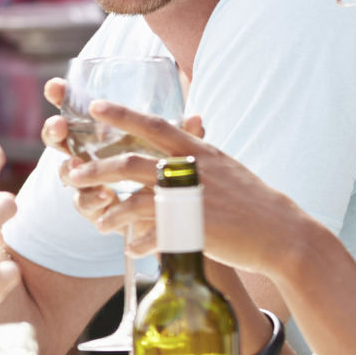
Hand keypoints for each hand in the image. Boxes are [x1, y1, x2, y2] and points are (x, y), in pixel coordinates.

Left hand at [66, 101, 323, 282]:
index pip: (156, 125)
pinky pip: (154, 234)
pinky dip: (139, 241)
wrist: (284, 235)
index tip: (95, 106)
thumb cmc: (253, 202)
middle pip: (132, 163)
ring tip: (99, 221)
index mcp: (200, 151)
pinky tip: (131, 248)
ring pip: (137, 200)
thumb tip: (182, 136)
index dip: (123, 114)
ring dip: (112, 211)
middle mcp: (194, 171)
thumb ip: (198, 155)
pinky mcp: (195, 229)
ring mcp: (193, 200)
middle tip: (72, 173)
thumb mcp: (225, 168)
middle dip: (96, 168)